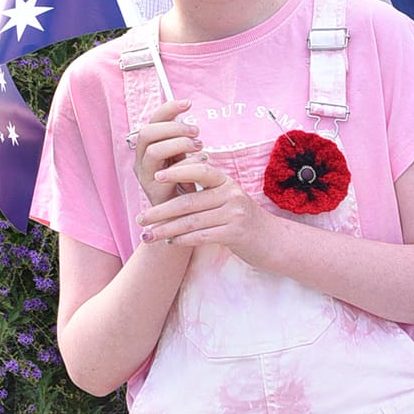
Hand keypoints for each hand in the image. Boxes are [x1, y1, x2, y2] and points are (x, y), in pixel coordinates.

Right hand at [130, 98, 202, 208]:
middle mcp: (141, 159)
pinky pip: (166, 172)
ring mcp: (144, 176)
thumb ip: (183, 142)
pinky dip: (186, 164)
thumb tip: (192, 124)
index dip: (168, 109)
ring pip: (153, 150)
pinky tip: (202, 162)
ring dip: (179, 144)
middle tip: (196, 132)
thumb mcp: (184, 158)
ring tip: (200, 146)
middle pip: (147, 132)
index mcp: (148, 147)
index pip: (152, 121)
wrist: (185, 216)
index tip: (188, 103)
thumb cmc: (185, 183)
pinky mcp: (153, 191)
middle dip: (174, 128)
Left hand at [135, 155, 272, 262]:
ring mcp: (234, 214)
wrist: (273, 241)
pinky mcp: (235, 233)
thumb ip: (205, 193)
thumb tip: (172, 189)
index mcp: (226, 182)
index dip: (176, 172)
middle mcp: (231, 194)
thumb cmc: (243, 220)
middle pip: (188, 201)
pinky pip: (202, 236)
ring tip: (148, 236)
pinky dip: (183, 240)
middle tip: (140, 218)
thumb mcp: (228, 199)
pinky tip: (171, 243)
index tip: (154, 177)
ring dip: (166, 230)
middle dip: (160, 211)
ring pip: (191, 221)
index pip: (199, 170)